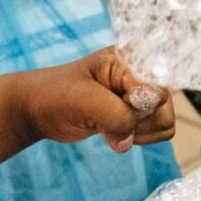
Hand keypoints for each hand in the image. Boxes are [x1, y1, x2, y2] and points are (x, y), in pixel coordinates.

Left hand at [15, 49, 175, 153]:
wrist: (36, 109)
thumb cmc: (56, 96)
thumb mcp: (88, 102)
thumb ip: (120, 116)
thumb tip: (129, 140)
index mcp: (130, 59)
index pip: (159, 89)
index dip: (140, 106)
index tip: (113, 105)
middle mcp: (139, 74)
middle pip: (165, 106)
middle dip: (139, 121)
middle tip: (110, 119)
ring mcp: (137, 95)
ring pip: (163, 121)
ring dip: (138, 131)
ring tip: (109, 125)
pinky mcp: (133, 113)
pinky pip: (154, 131)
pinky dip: (137, 138)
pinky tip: (112, 132)